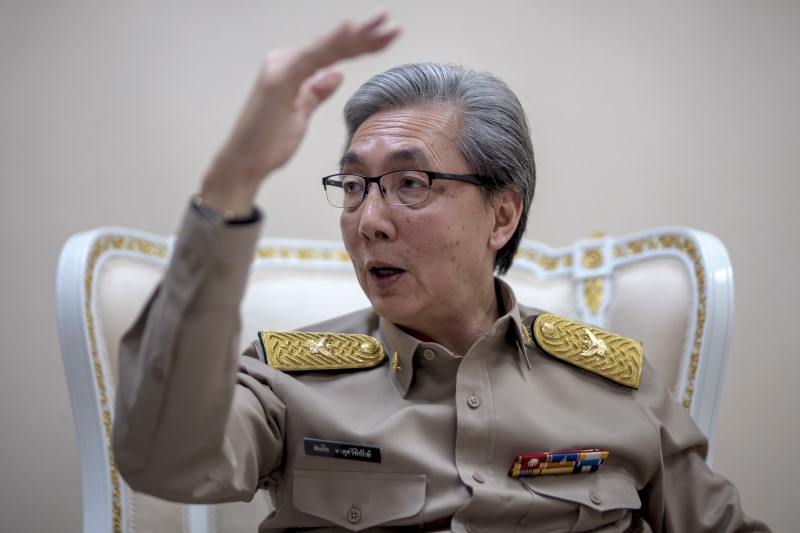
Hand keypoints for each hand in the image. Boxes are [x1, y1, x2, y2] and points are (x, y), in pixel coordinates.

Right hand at [200, 12, 399, 215]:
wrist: (244, 163)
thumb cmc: (268, 142)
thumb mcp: (301, 114)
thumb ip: (316, 91)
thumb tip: (336, 73)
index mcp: (292, 68)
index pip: (334, 52)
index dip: (362, 43)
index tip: (388, 37)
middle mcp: (286, 62)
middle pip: (333, 45)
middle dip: (366, 34)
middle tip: (393, 25)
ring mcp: (282, 68)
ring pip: (328, 47)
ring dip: (358, 34)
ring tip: (384, 22)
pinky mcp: (280, 80)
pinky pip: (312, 57)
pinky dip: (331, 42)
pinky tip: (350, 29)